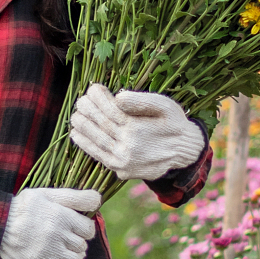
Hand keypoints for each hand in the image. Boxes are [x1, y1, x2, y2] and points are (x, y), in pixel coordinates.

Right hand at [0, 187, 100, 258]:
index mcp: (61, 217)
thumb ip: (75, 196)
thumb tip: (99, 199)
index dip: (83, 228)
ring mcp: (52, 254)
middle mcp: (58, 236)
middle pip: (82, 244)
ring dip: (74, 254)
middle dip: (77, 240)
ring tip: (61, 248)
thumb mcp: (48, 194)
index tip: (74, 227)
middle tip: (63, 237)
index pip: (88, 228)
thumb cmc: (24, 207)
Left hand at [69, 82, 204, 180]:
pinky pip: (98, 156)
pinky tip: (76, 134)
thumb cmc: (173, 123)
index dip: (98, 98)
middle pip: (100, 125)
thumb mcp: (164, 106)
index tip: (92, 88)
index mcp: (137, 128)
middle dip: (87, 111)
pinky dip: (85, 145)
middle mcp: (128, 146)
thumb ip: (141, 101)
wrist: (184, 151)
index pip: (110, 110)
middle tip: (80, 100)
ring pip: (96, 141)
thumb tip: (118, 97)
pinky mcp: (121, 170)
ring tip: (75, 114)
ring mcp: (123, 161)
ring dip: (82, 127)